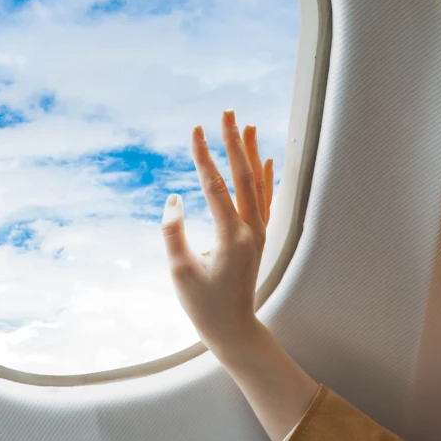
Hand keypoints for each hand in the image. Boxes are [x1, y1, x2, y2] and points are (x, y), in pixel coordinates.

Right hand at [161, 110, 274, 353]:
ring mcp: (259, 233)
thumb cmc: (202, 304)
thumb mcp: (180, 271)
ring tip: (245, 125)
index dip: (204, 156)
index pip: (216, 186)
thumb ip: (174, 233)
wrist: (232, 328)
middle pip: (243, 176)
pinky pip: (266, 200)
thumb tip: (174, 198)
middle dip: (233, 142)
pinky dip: (265, 177)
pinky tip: (265, 159)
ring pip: (257, 184)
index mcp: (232, 238)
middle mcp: (252, 231)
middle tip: (226, 112)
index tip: (195, 130)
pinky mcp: (260, 238)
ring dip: (250, 153)